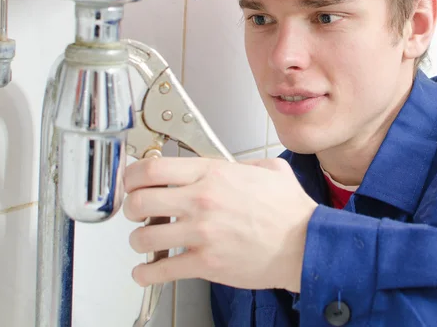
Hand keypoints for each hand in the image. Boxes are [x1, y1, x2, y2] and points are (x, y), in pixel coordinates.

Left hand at [122, 156, 317, 292]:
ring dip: (138, 240)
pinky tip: (146, 271)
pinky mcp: (206, 263)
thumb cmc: (289, 210)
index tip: (131, 181)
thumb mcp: (268, 169)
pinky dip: (145, 273)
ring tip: (145, 241)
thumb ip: (241, 163)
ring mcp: (201, 233)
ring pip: (144, 237)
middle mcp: (201, 200)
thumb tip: (228, 166)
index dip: (132, 175)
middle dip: (130, 207)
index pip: (153, 168)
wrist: (306, 243)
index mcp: (212, 174)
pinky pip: (161, 270)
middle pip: (139, 201)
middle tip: (135, 210)